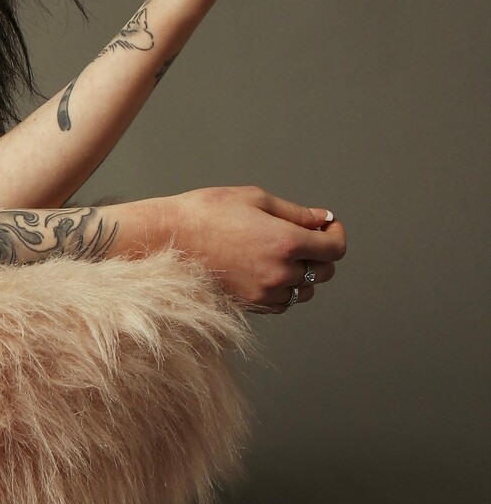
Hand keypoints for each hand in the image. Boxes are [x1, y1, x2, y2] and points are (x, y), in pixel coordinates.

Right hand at [152, 185, 345, 312]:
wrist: (167, 238)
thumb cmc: (207, 212)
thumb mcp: (255, 199)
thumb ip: (296, 213)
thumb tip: (323, 221)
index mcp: (286, 242)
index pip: (335, 248)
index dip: (336, 235)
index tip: (326, 226)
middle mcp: (280, 272)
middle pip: (324, 271)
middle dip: (320, 252)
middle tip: (301, 235)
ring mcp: (264, 292)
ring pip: (304, 290)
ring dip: (302, 273)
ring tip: (279, 253)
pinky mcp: (249, 305)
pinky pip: (282, 303)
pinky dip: (283, 289)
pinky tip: (266, 269)